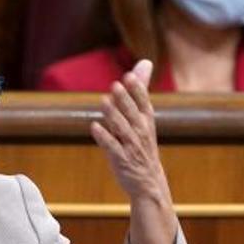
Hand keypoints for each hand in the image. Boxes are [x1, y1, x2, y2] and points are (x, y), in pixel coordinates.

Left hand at [90, 59, 170, 204]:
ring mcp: (131, 147)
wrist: (148, 181)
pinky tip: (94, 126)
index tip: (130, 76)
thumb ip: (140, 90)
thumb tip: (145, 62)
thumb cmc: (143, 144)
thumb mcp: (144, 117)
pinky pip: (112, 147)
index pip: (144, 103)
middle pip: (132, 114)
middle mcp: (141, 133)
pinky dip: (104, 137)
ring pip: (122, 129)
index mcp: (147, 121)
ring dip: (113, 115)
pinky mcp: (121, 160)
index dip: (137, 90)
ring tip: (104, 101)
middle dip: (125, 100)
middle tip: (116, 85)